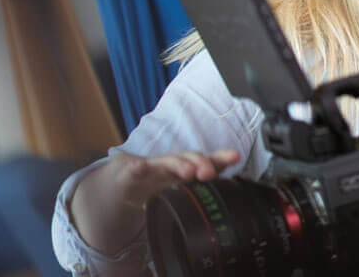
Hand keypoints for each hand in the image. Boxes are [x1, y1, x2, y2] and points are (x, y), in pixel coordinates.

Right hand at [111, 148, 240, 210]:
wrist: (123, 181)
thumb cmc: (157, 183)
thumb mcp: (181, 189)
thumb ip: (203, 190)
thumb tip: (229, 202)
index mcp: (185, 170)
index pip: (206, 162)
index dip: (221, 159)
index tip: (235, 157)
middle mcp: (171, 165)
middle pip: (188, 159)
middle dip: (201, 164)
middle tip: (208, 173)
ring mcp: (151, 169)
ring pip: (166, 163)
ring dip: (178, 165)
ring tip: (188, 172)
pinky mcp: (130, 175)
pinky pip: (133, 171)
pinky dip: (136, 168)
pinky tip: (139, 167)